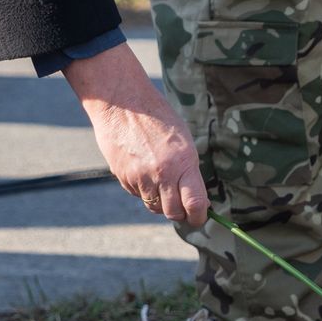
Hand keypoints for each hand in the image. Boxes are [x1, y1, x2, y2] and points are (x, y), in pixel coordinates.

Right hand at [65, 41, 209, 227]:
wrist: (122, 102)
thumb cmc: (157, 117)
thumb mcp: (182, 140)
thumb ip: (188, 170)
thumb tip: (196, 199)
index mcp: (182, 161)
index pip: (195, 203)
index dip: (199, 217)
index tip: (199, 218)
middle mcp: (162, 173)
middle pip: (173, 213)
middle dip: (179, 214)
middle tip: (182, 207)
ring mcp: (140, 177)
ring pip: (153, 206)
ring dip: (159, 201)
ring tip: (160, 179)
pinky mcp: (123, 177)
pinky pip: (137, 194)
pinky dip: (142, 188)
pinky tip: (142, 168)